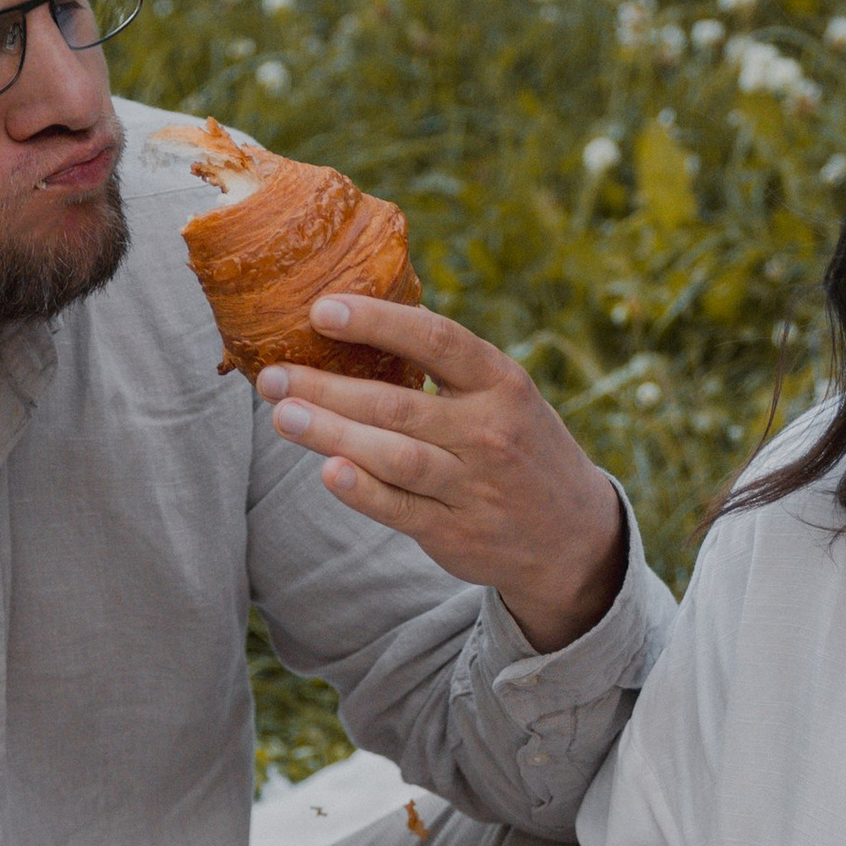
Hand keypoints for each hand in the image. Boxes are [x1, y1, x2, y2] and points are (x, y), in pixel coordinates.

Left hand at [257, 296, 626, 647]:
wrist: (574, 535)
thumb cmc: (519, 448)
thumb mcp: (504, 397)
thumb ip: (447, 369)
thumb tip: (357, 324)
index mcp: (501, 382)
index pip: (436, 340)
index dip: (378, 322)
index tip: (323, 310)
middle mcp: (489, 432)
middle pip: (397, 404)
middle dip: (327, 388)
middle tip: (272, 375)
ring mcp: (474, 486)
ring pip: (394, 456)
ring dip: (332, 434)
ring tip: (282, 416)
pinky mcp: (457, 533)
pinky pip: (401, 509)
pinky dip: (363, 491)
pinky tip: (327, 472)